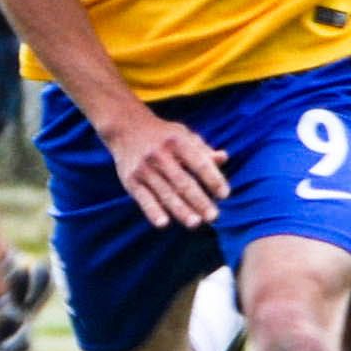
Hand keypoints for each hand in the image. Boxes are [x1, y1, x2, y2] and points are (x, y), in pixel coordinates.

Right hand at [91, 99, 223, 228]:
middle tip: (213, 217)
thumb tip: (223, 158)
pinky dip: (152, 211)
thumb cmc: (163, 135)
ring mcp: (143, 168)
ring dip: (181, 210)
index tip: (225, 194)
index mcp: (177, 141)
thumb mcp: (183, 135)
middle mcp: (159, 154)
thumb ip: (202, 150)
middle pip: (182, 182)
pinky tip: (163, 223)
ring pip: (165, 193)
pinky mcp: (130, 180)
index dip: (213, 178)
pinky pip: (143, 198)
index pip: (198, 163)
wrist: (125, 127)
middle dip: (199, 200)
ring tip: (195, 223)